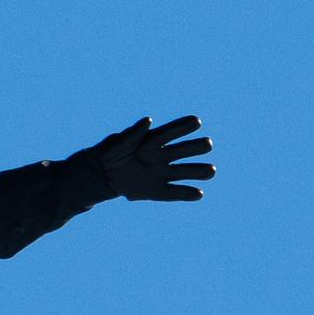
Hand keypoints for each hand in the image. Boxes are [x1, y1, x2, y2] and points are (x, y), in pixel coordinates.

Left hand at [94, 115, 214, 200]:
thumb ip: (132, 133)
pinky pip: (175, 193)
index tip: (196, 121)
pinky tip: (199, 194)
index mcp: (153, 141)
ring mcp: (162, 174)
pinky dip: (187, 194)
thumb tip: (148, 120)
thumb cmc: (110, 153)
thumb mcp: (117, 142)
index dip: (184, 126)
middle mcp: (162, 156)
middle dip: (197, 147)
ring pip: (186, 171)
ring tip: (211, 171)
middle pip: (184, 150)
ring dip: (199, 171)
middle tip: (207, 145)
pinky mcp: (158, 191)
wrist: (102, 176)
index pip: (172, 132)